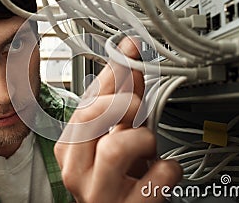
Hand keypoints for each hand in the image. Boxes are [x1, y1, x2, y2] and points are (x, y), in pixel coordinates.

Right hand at [54, 37, 181, 202]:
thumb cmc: (118, 178)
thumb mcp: (117, 137)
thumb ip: (122, 100)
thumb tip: (129, 59)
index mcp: (70, 147)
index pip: (87, 100)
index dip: (112, 72)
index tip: (130, 50)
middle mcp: (76, 169)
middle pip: (92, 115)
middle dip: (125, 103)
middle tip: (139, 111)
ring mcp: (98, 193)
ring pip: (116, 146)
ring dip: (143, 139)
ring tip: (148, 149)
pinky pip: (156, 175)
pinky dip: (168, 169)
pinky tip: (161, 172)